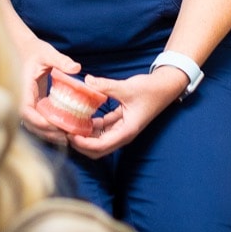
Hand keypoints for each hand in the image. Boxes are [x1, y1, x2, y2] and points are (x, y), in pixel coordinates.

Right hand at [13, 36, 81, 144]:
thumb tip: (76, 68)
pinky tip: (62, 130)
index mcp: (22, 88)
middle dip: (46, 132)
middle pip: (30, 123)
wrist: (23, 49)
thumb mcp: (47, 53)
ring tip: (66, 138)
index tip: (53, 125)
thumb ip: (61, 60)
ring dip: (47, 133)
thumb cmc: (34, 50)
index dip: (37, 121)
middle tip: (65, 137)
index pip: (25, 110)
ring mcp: (26, 103)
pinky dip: (48, 127)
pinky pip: (38, 120)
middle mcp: (21, 99)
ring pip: (33, 124)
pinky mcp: (33, 104)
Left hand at [68, 67, 188, 157]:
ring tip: (69, 124)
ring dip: (84, 136)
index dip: (83, 144)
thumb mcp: (127, 87)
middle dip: (80, 144)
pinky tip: (80, 116)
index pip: (100, 146)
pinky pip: (102, 129)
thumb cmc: (150, 90)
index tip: (69, 135)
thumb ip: (106, 86)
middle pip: (97, 150)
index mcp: (126, 131)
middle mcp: (123, 134)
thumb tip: (87, 81)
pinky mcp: (120, 122)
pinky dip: (91, 126)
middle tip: (65, 132)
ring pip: (98, 140)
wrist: (165, 87)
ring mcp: (121, 129)